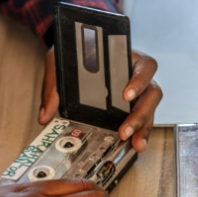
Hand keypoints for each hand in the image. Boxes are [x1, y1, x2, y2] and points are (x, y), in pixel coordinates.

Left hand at [39, 46, 161, 152]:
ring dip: (143, 127)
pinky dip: (139, 132)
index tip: (126, 94)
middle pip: (152, 93)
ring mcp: (137, 91)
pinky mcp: (132, 105)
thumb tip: (45, 115)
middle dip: (140, 114)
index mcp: (127, 57)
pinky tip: (134, 144)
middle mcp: (137, 74)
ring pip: (150, 109)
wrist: (74, 51)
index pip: (145, 65)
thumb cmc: (76, 52)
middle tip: (124, 129)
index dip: (140, 80)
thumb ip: (54, 86)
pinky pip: (143, 119)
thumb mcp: (62, 61)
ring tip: (134, 143)